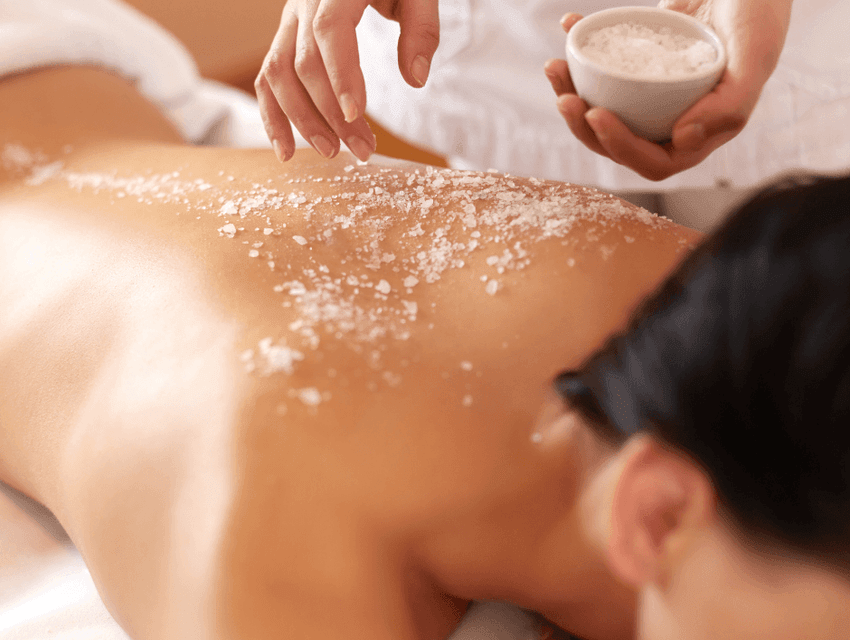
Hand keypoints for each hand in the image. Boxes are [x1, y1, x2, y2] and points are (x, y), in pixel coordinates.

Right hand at [256, 0, 439, 162]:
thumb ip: (422, 29)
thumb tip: (416, 79)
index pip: (330, 29)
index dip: (340, 74)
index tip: (357, 114)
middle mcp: (304, 1)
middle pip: (305, 62)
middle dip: (331, 113)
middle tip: (362, 149)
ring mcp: (289, 19)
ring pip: (278, 73)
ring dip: (301, 120)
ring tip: (331, 152)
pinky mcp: (285, 37)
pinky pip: (267, 77)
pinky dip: (272, 115)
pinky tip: (287, 150)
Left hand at [545, 1, 792, 180]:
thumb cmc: (760, 16)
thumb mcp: (755, 57)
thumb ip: (728, 106)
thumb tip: (680, 140)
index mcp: (700, 132)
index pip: (653, 160)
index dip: (620, 146)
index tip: (595, 114)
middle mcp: (673, 119)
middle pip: (619, 141)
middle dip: (584, 125)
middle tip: (564, 97)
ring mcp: (653, 94)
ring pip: (605, 108)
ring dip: (572, 93)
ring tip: (555, 68)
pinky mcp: (640, 63)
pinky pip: (605, 67)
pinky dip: (583, 50)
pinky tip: (569, 27)